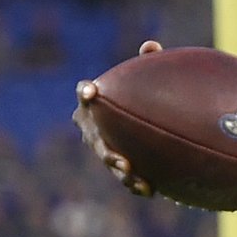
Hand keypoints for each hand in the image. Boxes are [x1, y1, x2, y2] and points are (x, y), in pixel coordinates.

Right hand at [72, 39, 163, 196]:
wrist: (143, 123)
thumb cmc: (141, 93)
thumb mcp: (146, 79)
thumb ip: (148, 63)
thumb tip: (152, 47)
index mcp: (94, 101)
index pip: (84, 93)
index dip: (85, 92)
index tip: (90, 91)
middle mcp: (93, 126)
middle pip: (96, 140)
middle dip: (106, 152)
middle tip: (121, 160)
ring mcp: (102, 147)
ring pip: (109, 161)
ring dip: (121, 173)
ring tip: (135, 178)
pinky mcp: (116, 164)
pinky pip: (124, 176)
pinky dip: (135, 183)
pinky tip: (151, 190)